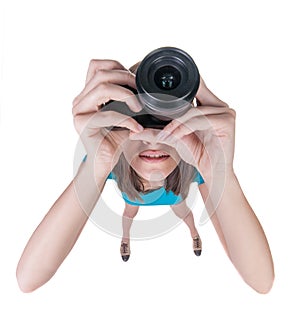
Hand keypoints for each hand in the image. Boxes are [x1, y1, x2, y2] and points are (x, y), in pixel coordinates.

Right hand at [72, 60, 142, 175]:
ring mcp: (79, 111)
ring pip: (101, 88)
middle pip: (101, 74)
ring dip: (126, 95)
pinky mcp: (83, 125)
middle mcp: (80, 99)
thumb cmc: (115, 138)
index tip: (136, 82)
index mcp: (87, 93)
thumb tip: (145, 81)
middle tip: (142, 94)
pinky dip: (126, 119)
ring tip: (139, 108)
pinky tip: (137, 128)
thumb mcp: (123, 112)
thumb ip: (127, 96)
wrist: (104, 162)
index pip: (97, 65)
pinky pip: (107, 115)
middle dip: (126, 79)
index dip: (118, 67)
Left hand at [157, 76, 235, 179]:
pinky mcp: (227, 121)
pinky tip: (175, 136)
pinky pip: (199, 120)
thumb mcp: (174, 138)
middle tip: (159, 123)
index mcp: (210, 104)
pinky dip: (184, 128)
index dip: (176, 92)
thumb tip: (134, 131)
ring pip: (193, 111)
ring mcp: (226, 112)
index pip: (193, 87)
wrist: (213, 173)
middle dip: (173, 111)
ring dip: (176, 124)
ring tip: (165, 136)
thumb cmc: (198, 154)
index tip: (156, 99)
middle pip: (191, 98)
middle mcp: (220, 105)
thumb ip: (157, 131)